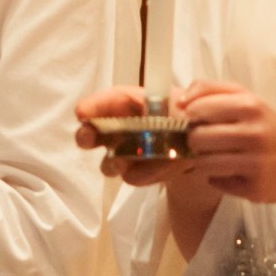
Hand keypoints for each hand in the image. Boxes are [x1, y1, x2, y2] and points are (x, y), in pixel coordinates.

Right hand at [76, 85, 201, 186]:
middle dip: (85, 137)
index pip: (100, 104)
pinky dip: (148, 173)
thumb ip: (184, 98)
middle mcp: (115, 130)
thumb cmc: (180, 112)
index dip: (91, 107)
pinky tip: (168, 165)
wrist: (191, 140)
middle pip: (87, 136)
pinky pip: (133, 177)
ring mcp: (121, 154)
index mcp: (123, 104)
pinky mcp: (133, 173)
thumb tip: (183, 109)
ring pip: (107, 164)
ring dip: (114, 163)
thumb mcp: (182, 100)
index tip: (83, 113)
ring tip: (125, 162)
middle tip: (88, 139)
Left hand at [178, 82, 275, 216]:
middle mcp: (254, 133)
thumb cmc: (270, 127)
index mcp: (250, 105)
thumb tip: (178, 99)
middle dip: (196, 141)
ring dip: (204, 161)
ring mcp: (256, 163)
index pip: (197, 108)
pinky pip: (216, 183)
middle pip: (196, 138)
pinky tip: (234, 172)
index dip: (189, 116)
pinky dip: (219, 179)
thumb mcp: (248, 99)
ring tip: (218, 157)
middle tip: (208, 142)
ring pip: (203, 163)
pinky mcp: (255, 188)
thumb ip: (211, 91)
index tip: (196, 120)